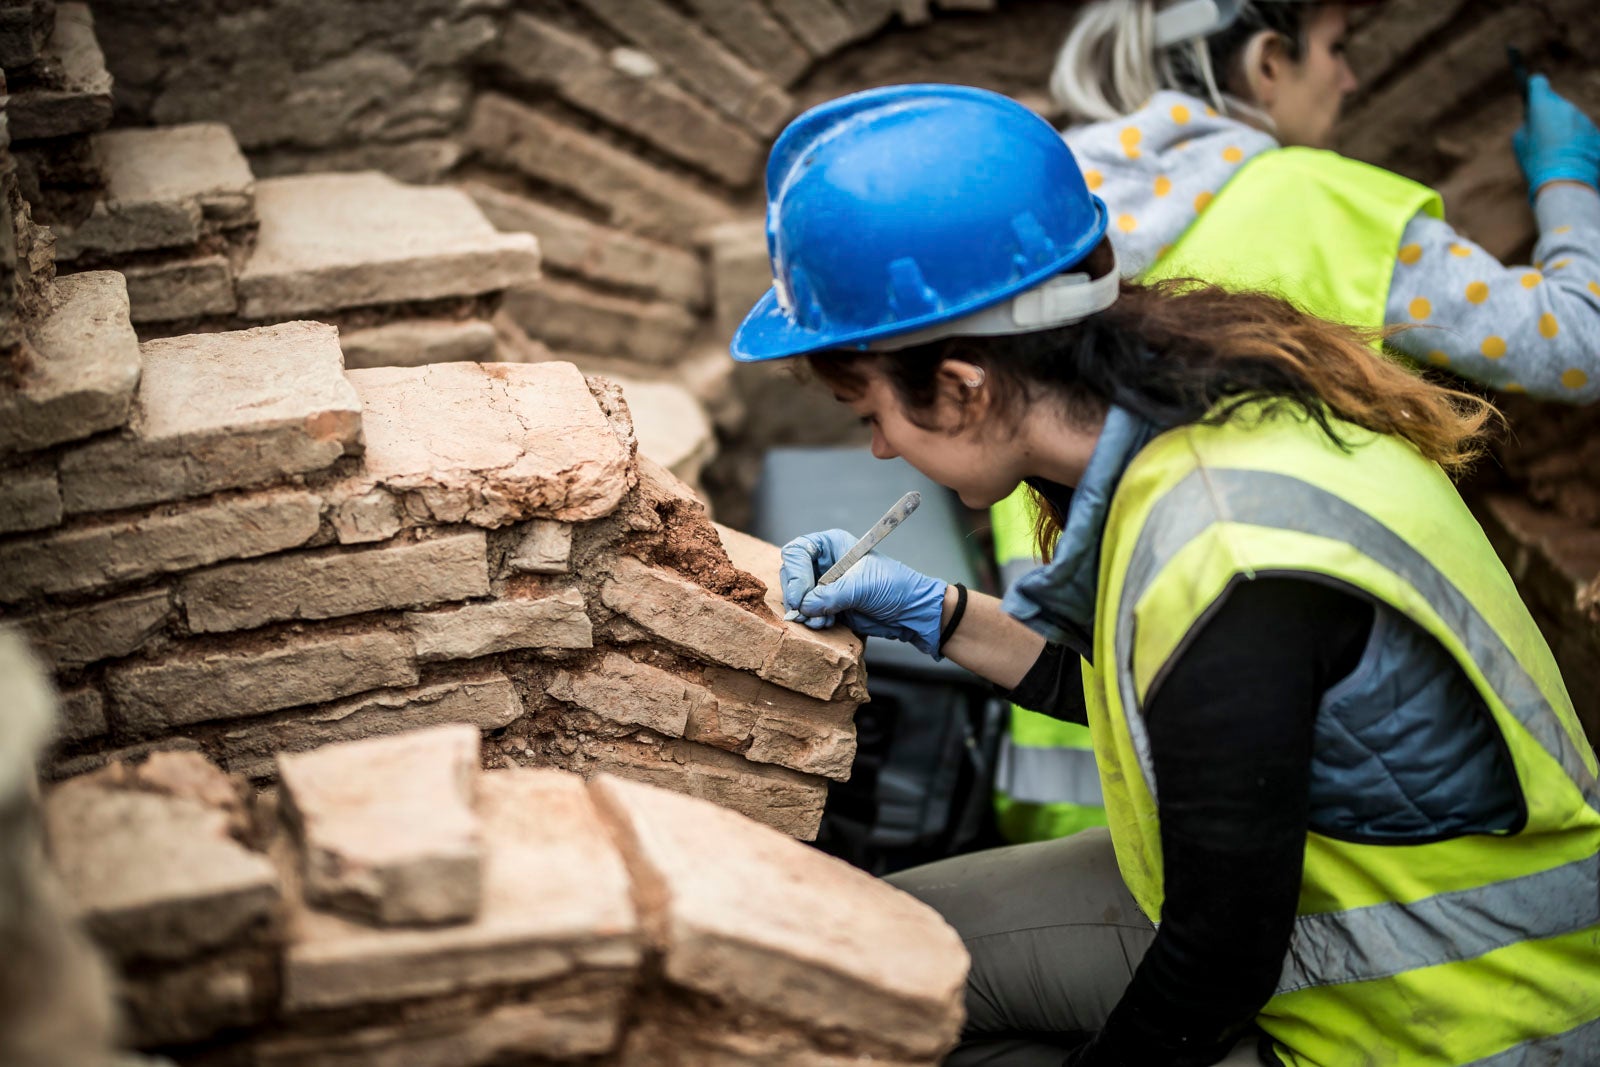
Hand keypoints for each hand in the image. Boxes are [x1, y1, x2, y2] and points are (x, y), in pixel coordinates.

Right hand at [779, 529, 947, 656]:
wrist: (911, 611)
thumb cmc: (894, 586)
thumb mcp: (860, 587)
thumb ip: (828, 595)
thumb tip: (803, 607)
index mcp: (832, 544)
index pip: (798, 552)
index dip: (794, 573)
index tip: (800, 596)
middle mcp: (825, 562)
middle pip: (791, 574)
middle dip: (797, 595)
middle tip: (803, 611)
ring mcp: (825, 584)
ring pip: (797, 596)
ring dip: (805, 611)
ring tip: (822, 621)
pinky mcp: (828, 605)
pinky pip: (808, 611)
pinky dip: (813, 620)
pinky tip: (826, 623)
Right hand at [1514, 75, 1599, 193]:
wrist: (1565, 180)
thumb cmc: (1536, 162)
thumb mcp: (1520, 142)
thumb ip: (1526, 123)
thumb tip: (1533, 118)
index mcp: (1543, 105)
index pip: (1538, 83)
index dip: (1534, 87)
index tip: (1532, 92)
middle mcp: (1565, 106)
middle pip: (1555, 102)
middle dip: (1549, 112)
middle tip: (1541, 130)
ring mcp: (1582, 118)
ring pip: (1570, 117)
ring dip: (1563, 127)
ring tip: (1556, 149)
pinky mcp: (1595, 131)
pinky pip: (1582, 131)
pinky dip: (1576, 139)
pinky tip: (1569, 156)